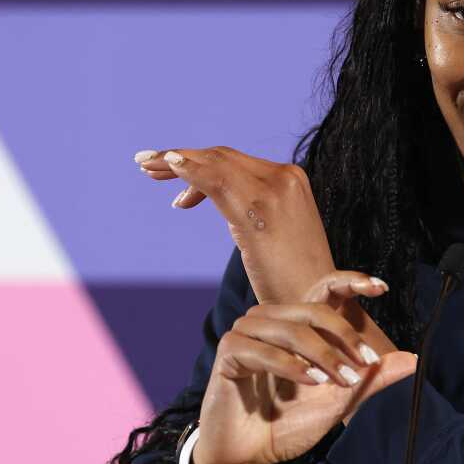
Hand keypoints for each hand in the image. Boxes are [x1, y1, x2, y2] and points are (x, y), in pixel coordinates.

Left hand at [134, 146, 334, 304]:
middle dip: (182, 158)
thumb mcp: (280, 234)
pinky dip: (187, 168)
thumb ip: (260, 212)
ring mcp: (274, 189)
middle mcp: (286, 177)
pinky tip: (166, 165)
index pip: (236, 161)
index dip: (200, 161)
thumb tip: (234, 209)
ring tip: (146, 166)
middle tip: (147, 165)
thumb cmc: (297, 280)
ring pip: (215, 162)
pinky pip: (214, 178)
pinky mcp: (257, 208)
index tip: (170, 170)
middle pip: (223, 157)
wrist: (317, 306)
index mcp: (294, 180)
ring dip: (176, 161)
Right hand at [192, 298, 416, 463]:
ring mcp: (247, 332)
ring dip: (321, 355)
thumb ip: (371, 379)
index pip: (324, 293)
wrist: (251, 456)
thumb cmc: (290, 424)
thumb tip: (412, 360)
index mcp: (295, 324)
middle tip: (365, 363)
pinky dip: (291, 365)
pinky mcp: (229, 352)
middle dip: (344, 337)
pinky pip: (263, 349)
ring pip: (292, 330)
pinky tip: (311, 382)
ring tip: (339, 380)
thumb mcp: (339, 400)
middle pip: (313, 312)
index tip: (381, 287)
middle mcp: (271, 320)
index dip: (352, 282)